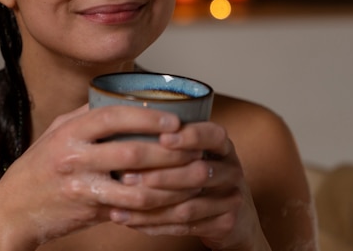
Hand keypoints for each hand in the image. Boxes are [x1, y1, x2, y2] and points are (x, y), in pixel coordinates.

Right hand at [0, 104, 201, 247]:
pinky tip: (174, 199)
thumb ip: (86, 115)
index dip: (147, 117)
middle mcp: (73, 156)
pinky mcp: (89, 210)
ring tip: (197, 177)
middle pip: (131, 151)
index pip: (113, 116)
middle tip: (198, 150)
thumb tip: (122, 96)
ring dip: (172, 182)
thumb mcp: (55, 132)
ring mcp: (81, 186)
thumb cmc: (38, 166)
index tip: (175, 121)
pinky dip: (156, 204)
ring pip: (136, 185)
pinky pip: (129, 208)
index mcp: (68, 131)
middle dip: (171, 151)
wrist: (13, 210)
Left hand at [108, 121, 270, 250]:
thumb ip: (167, 138)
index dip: (188, 136)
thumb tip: (121, 125)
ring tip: (121, 203)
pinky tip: (130, 220)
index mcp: (221, 144)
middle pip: (199, 173)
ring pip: (189, 205)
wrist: (231, 212)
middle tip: (126, 177)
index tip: (162, 138)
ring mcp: (230, 198)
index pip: (211, 135)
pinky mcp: (224, 224)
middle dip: (161, 176)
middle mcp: (231, 169)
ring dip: (151, 205)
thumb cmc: (198, 169)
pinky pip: (186, 227)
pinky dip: (154, 225)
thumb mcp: (192, 148)